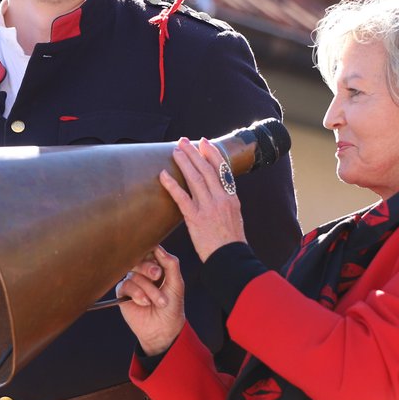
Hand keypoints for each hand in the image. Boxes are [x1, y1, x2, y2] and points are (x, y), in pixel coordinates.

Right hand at [117, 246, 184, 355]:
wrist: (164, 328)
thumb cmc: (172, 306)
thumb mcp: (177, 283)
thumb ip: (171, 263)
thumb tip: (158, 248)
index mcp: (157, 266)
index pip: (151, 250)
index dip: (153, 253)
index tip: (159, 263)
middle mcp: (143, 271)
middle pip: (140, 259)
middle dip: (150, 269)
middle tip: (158, 277)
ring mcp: (133, 281)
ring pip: (134, 274)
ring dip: (148, 289)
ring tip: (159, 301)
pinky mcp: (123, 292)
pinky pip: (125, 285)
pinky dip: (137, 294)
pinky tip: (145, 303)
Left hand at [159, 137, 246, 261]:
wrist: (231, 258)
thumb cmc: (231, 242)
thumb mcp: (235, 218)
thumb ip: (225, 203)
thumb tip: (218, 194)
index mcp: (231, 198)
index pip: (221, 170)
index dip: (212, 154)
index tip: (204, 142)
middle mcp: (221, 199)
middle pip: (206, 169)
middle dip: (194, 152)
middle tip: (183, 141)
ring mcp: (209, 207)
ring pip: (195, 178)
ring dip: (184, 162)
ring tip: (175, 150)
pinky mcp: (195, 218)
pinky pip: (181, 198)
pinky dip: (172, 185)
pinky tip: (163, 175)